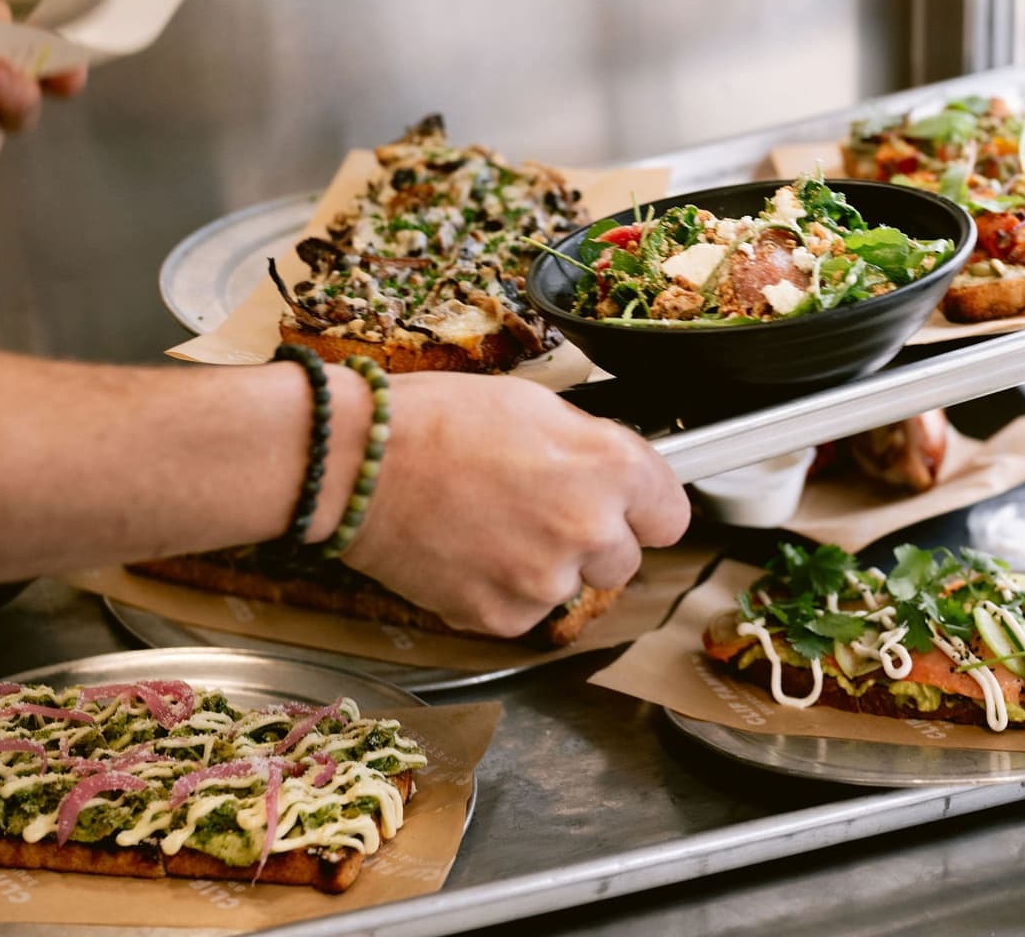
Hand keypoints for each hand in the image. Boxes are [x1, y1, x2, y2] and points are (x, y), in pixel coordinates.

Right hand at [342, 373, 689, 636]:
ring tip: (487, 524)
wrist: (354, 464)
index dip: (643, 509)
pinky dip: (499, 591)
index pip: (670, 515)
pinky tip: (464, 551)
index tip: (625, 508)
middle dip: (589, 542)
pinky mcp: (501, 617)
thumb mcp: (535, 407)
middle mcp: (589, 529)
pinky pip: (521, 612)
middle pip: (623, 560)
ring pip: (569, 587)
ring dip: (541, 567)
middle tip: (534, 510)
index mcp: (610, 468)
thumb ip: (588, 449)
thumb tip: (613, 476)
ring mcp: (546, 580)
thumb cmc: (434, 421)